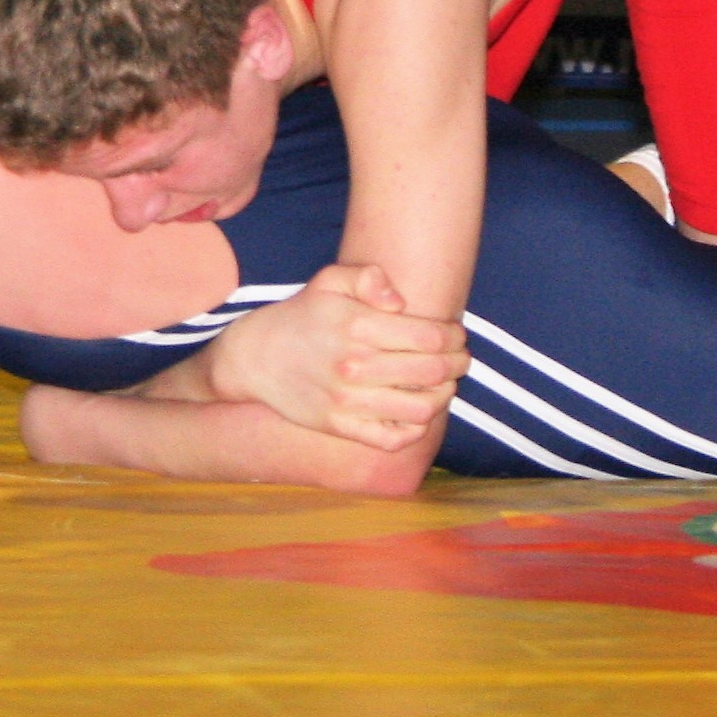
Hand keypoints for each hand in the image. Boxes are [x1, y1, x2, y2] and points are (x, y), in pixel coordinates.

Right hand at [203, 264, 468, 449]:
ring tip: (445, 383)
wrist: (256, 357)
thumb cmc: (303, 315)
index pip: (429, 337)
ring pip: (421, 408)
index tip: (455, 333)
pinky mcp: (341, 427)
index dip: (453, 336)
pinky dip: (417, 428)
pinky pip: (393, 439)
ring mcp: (347, 402)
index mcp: (357, 327)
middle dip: (457, 363)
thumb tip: (400, 302)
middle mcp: (354, 367)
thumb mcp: (329, 280)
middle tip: (460, 358)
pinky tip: (420, 411)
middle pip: (432, 371)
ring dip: (444, 395)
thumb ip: (368, 277)